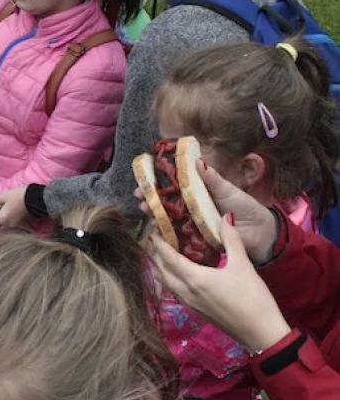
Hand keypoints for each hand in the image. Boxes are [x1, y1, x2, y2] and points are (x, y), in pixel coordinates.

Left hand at [0, 186, 29, 228]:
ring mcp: (16, 225)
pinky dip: (12, 216)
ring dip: (6, 215)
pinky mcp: (23, 223)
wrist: (37, 198)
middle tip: (2, 204)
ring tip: (10, 205)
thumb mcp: (2, 196)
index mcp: (2, 219)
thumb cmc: (18, 196)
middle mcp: (8, 225)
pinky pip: (13, 220)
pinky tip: (16, 207)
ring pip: (6, 222)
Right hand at [135, 159, 278, 263]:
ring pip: (168, 218)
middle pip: (166, 201)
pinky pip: (178, 236)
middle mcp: (191, 207)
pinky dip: (166, 233)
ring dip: (154, 214)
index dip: (157, 181)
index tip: (144, 177)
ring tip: (145, 210)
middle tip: (139, 196)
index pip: (173, 185)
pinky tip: (156, 229)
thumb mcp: (227, 189)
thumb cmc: (245, 207)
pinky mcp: (195, 239)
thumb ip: (211, 178)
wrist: (260, 232)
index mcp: (197, 192)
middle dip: (150, 198)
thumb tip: (197, 160)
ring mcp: (191, 223)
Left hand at [152, 214, 291, 353]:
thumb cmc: (253, 299)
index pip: (167, 257)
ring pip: (165, 282)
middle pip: (161, 270)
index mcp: (194, 279)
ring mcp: (189, 303)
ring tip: (162, 252)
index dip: (158, 242)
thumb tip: (226, 215)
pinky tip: (178, 272)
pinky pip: (174, 291)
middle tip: (155, 237)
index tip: (152, 229)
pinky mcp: (195, 310)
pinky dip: (170, 278)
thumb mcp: (243, 265)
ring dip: (160, 267)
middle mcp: (186, 292)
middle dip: (155, 253)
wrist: (261, 334)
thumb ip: (231, 239)